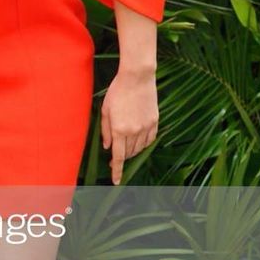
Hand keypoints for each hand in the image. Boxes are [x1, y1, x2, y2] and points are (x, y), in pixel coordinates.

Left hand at [100, 67, 157, 185]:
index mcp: (119, 129)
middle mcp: (134, 131)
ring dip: (132, 151)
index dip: (117, 171)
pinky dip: (144, 144)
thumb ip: (105, 130)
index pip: (118, 157)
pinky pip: (150, 140)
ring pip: (140, 148)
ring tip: (126, 144)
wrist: (137, 77)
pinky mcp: (155, 122)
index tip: (116, 182)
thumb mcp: (105, 110)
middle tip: (116, 156)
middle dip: (122, 157)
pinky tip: (139, 140)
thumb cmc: (117, 91)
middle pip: (129, 153)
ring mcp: (146, 127)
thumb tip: (107, 147)